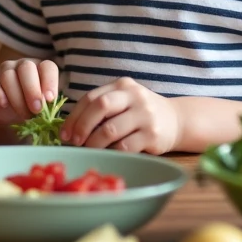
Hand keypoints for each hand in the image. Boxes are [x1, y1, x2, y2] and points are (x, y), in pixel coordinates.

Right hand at [0, 59, 58, 126]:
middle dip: (32, 90)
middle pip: (26, 68)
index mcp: (39, 68)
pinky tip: (3, 104)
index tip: (50, 99)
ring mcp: (3, 69)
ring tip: (23, 114)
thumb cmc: (29, 108)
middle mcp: (22, 65)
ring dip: (17, 98)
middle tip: (36, 110)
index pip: (47, 67)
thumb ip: (47, 103)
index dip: (50, 81)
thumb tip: (51, 105)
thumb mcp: (42, 107)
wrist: (7, 117)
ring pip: (8, 76)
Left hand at [60, 77, 179, 154]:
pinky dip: (112, 152)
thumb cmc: (141, 114)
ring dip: (94, 144)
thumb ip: (102, 108)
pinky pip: (125, 147)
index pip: (91, 98)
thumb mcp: (124, 102)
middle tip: (74, 142)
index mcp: (122, 86)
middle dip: (82, 126)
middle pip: (100, 107)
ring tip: (88, 151)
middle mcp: (135, 96)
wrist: (177, 120)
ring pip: (110, 130)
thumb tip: (70, 129)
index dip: (74, 116)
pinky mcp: (153, 135)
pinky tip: (108, 155)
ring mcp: (145, 115)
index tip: (64, 133)